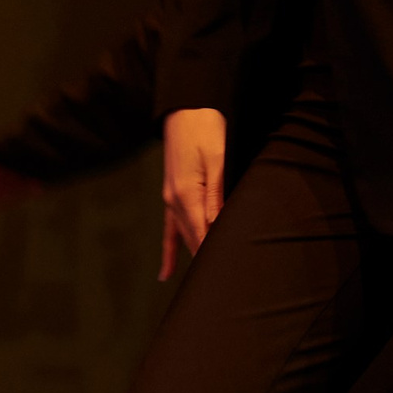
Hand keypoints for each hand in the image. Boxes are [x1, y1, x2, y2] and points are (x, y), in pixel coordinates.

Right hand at [161, 106, 227, 280]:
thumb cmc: (206, 128)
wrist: (186, 107)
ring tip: (206, 285)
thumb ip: (218, 196)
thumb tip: (220, 226)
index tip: (227, 276)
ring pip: (183, 237)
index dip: (215, 256)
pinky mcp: (170, 194)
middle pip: (193, 241)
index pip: (203, 237)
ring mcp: (170, 199)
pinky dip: (169, 251)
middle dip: (207, 261)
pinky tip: (165, 273)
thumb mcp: (219, 159)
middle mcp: (174, 201)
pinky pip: (168, 230)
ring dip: (195, 257)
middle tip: (224, 285)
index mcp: (187, 194)